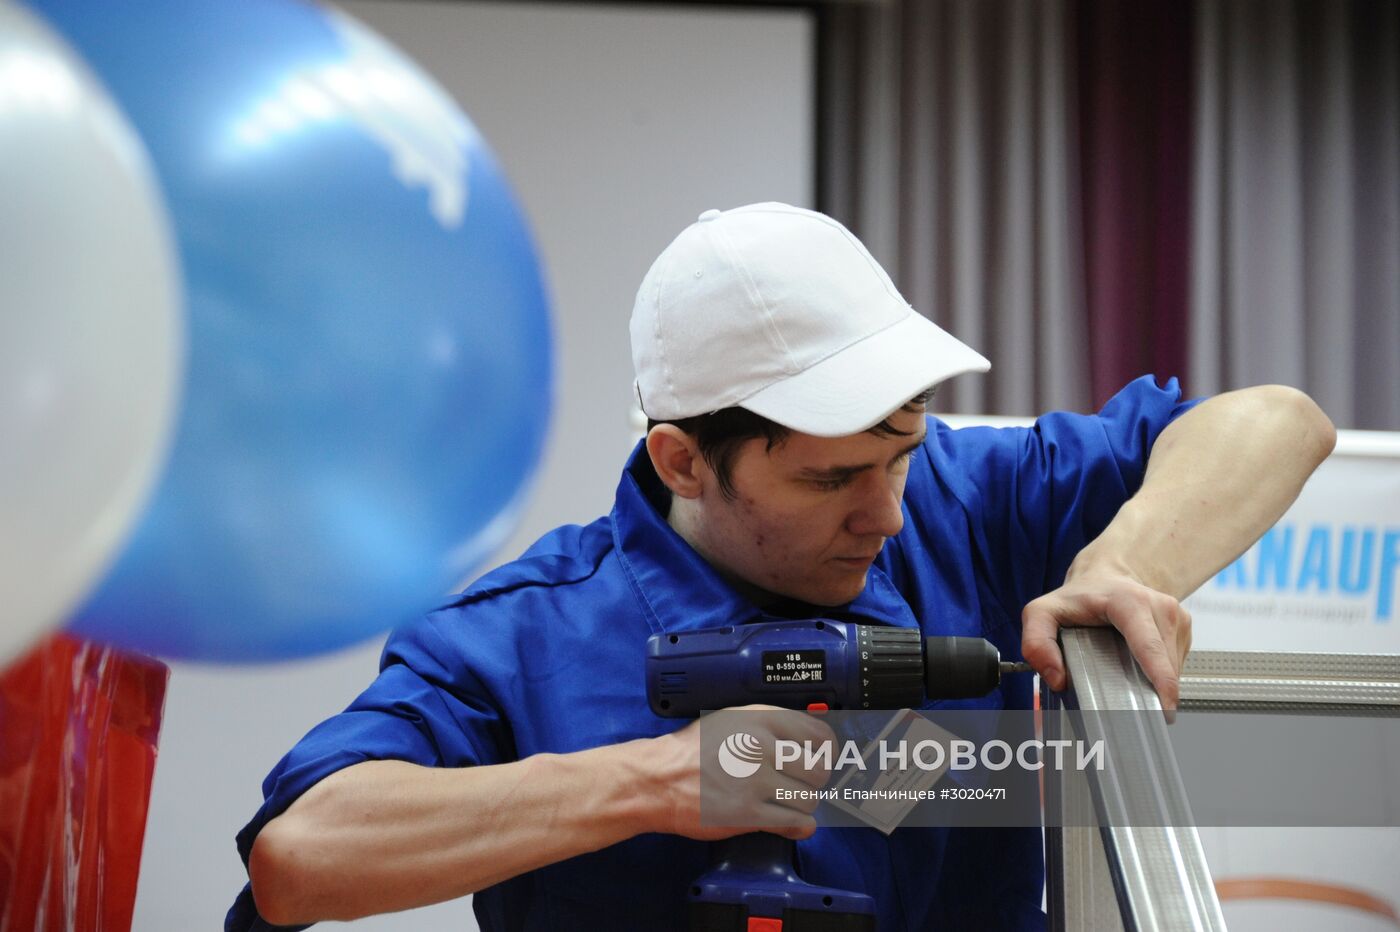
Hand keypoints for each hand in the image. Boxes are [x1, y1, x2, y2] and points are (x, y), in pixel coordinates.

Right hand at [649, 705, 836, 841]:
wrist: (659, 780)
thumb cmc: (694, 750)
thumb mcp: (734, 719)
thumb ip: (774, 724)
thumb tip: (817, 731)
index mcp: (760, 719)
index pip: (820, 736)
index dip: (827, 752)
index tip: (822, 761)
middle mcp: (761, 746)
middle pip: (819, 770)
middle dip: (812, 782)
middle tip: (797, 784)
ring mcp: (755, 781)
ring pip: (809, 799)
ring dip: (801, 805)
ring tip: (782, 802)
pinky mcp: (748, 813)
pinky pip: (794, 823)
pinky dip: (796, 826)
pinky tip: (783, 818)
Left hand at [1021, 570, 1192, 714]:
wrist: (1106, 576)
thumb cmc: (1078, 597)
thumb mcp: (1043, 612)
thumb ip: (1037, 643)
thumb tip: (1057, 678)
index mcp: (1131, 602)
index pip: (1151, 648)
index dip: (1160, 681)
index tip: (1165, 709)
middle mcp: (1160, 606)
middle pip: (1165, 664)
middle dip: (1154, 693)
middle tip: (1133, 711)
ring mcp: (1177, 616)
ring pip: (1174, 666)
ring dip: (1156, 683)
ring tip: (1130, 681)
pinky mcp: (1184, 625)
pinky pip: (1176, 661)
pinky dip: (1160, 672)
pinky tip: (1140, 666)